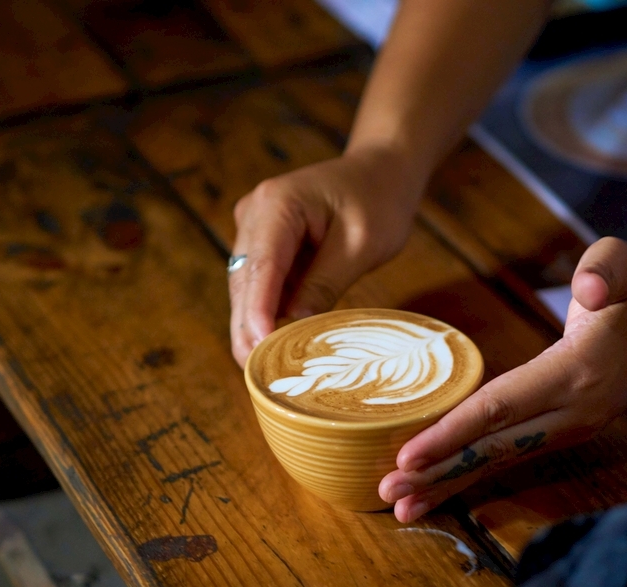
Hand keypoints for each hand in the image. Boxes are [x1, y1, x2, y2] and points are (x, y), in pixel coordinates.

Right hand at [229, 146, 422, 366]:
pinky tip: (276, 347)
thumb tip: (294, 325)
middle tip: (259, 376)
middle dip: (249, 328)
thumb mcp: (360, 244)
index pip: (262, 267)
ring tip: (267, 370)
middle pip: (245, 282)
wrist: (381, 170)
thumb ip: (326, 282)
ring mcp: (255, 229)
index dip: (257, 312)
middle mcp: (255, 214)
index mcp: (277, 204)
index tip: (256, 349)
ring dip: (256, 326)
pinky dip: (268, 314)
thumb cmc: (378, 200)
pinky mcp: (265, 245)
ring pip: (248, 289)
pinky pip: (262, 286)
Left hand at [378, 237, 626, 521]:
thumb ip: (607, 270)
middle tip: (388, 494)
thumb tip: (589, 287)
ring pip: (501, 460)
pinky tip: (440, 486)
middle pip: (494, 449)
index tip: (407, 455)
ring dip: (451, 483)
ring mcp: (571, 426)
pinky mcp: (565, 428)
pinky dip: (473, 471)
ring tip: (402, 506)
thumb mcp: (625, 263)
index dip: (452, 433)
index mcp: (577, 373)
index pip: (502, 408)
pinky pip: (511, 455)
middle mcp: (573, 412)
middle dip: (439, 474)